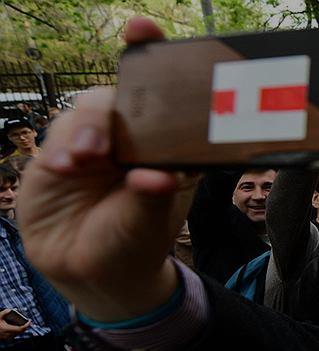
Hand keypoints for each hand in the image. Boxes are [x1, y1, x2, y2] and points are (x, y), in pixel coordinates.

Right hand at [0, 310, 29, 340]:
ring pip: (18, 333)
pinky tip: (18, 327)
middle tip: (28, 321)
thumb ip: (4, 312)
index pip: (21, 328)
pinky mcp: (7, 338)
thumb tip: (10, 309)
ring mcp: (8, 337)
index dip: (27, 325)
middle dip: (26, 326)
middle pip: (21, 331)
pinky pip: (15, 335)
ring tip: (24, 324)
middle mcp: (9, 334)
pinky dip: (17, 331)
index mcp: (8, 329)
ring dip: (22, 329)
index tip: (30, 320)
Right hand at [18, 17, 193, 322]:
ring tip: (88, 158)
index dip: (164, 60)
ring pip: (94, 108)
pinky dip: (64, 146)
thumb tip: (156, 176)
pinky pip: (62, 132)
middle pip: (130, 92)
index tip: (144, 30)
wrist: (92, 273)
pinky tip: (66, 167)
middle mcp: (140, 137)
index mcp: (174, 146)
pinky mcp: (64, 150)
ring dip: (91, 126)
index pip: (177, 97)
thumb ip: (151, 198)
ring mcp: (101, 141)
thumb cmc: (133, 244)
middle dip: (121, 90)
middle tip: (116, 110)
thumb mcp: (147, 227)